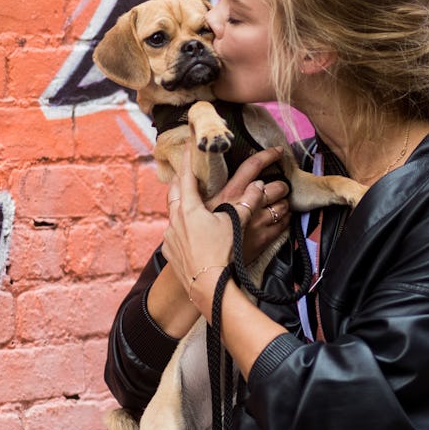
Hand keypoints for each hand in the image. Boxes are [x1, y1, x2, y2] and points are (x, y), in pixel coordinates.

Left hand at [163, 146, 291, 315]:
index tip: (187, 144)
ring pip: (172, 215)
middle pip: (173, 193)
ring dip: (180, 208)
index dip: (187, 159)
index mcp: (190, 208)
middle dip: (179, 182)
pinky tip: (188, 235)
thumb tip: (259, 186)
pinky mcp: (169, 253)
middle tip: (183, 174)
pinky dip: (179, 230)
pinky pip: (173, 236)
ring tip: (187, 206)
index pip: (187, 176)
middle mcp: (175, 220)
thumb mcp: (236, 224)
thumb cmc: (222, 252)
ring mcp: (170, 237)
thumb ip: (247, 203)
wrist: (208, 284)